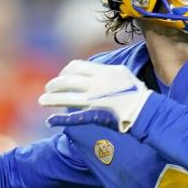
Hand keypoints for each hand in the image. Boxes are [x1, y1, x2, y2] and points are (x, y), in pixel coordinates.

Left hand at [37, 60, 151, 132]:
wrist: (145, 109)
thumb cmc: (135, 91)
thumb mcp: (123, 72)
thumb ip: (105, 69)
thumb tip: (92, 68)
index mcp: (102, 72)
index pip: (76, 67)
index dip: (65, 71)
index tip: (61, 76)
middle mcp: (96, 84)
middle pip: (68, 81)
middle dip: (55, 84)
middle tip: (48, 88)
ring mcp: (95, 100)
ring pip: (67, 97)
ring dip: (52, 98)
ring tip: (42, 100)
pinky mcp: (95, 115)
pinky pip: (74, 116)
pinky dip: (61, 119)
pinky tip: (50, 120)